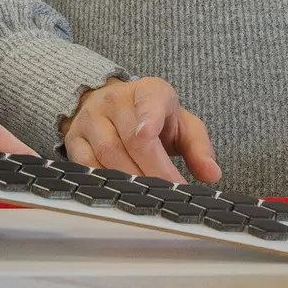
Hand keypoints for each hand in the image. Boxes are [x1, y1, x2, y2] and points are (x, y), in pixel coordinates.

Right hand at [63, 77, 220, 185]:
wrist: (111, 106)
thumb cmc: (154, 118)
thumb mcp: (181, 124)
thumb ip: (198, 147)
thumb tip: (211, 174)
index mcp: (148, 90)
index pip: (149, 101)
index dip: (148, 118)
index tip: (149, 134)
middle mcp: (116, 100)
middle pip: (132, 138)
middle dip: (154, 169)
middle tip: (171, 190)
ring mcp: (92, 119)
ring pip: (108, 153)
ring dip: (131, 179)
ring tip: (151, 197)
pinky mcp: (75, 139)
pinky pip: (87, 165)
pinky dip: (106, 182)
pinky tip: (122, 194)